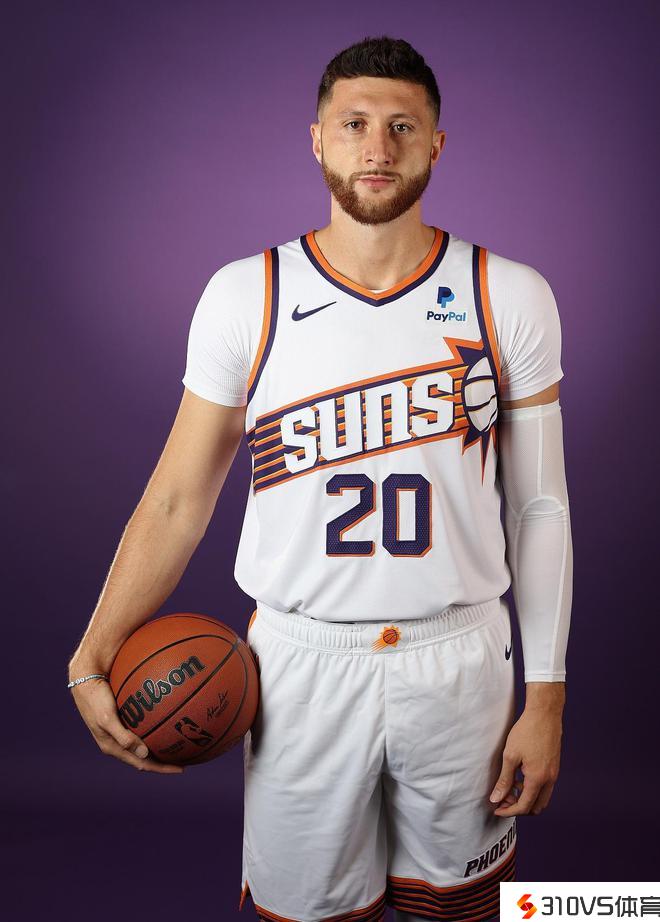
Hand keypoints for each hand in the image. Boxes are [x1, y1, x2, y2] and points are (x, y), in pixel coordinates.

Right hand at [69, 665, 184, 774]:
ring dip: (160, 744)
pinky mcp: (122, 717)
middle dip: (164, 759)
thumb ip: (123, 737)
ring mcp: (120, 729)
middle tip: (185, 756)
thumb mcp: (107, 719)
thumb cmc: (95, 699)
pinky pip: (142, 725)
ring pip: (144, 741)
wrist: (84, 679)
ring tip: (178, 741)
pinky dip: (155, 726)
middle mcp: (117, 741)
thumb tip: (144, 753)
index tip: (181, 769)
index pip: (142, 763)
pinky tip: (168, 717)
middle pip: (145, 756)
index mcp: (112, 747)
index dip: (161, 768)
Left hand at [488, 706, 561, 815]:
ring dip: (527, 798)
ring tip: (511, 785)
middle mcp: (549, 779)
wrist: (545, 714)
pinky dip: (533, 789)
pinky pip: (545, 787)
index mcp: (537, 779)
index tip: (497, 809)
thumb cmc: (526, 732)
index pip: (524, 806)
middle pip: (536, 807)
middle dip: (519, 807)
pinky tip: (521, 776)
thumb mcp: (510, 756)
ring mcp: (554, 774)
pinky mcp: (554, 767)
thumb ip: (504, 780)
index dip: (509, 811)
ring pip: (542, 798)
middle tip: (504, 798)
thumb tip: (496, 798)